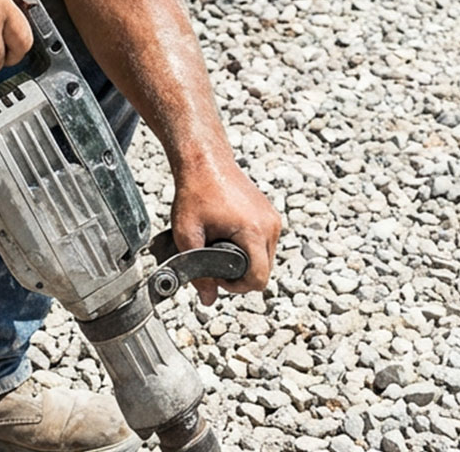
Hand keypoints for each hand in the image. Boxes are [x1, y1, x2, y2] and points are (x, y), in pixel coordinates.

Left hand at [169, 156, 280, 305]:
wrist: (203, 160)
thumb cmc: (194, 192)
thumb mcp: (187, 233)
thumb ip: (196, 270)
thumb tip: (207, 300)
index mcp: (253, 231)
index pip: (259, 279)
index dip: (237, 286)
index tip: (217, 276)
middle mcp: (270, 225)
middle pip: (264, 271)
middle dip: (240, 273)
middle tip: (214, 260)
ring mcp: (273, 218)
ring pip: (266, 258)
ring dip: (245, 259)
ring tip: (219, 244)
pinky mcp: (270, 214)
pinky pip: (265, 243)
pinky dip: (249, 246)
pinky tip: (228, 236)